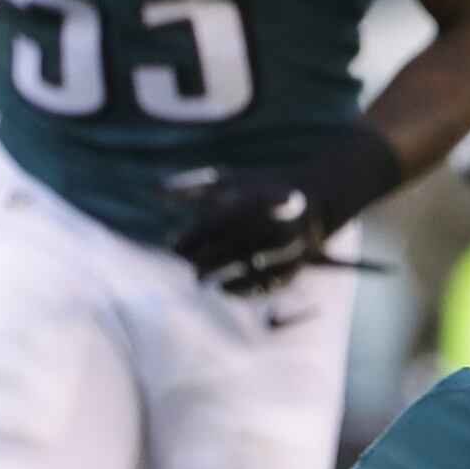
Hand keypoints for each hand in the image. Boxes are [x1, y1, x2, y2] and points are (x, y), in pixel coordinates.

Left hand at [165, 131, 398, 294]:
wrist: (316, 198)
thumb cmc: (262, 186)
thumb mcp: (229, 179)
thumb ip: (191, 186)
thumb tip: (154, 192)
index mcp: (259, 197)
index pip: (217, 221)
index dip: (191, 235)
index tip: (172, 243)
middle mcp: (277, 221)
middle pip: (230, 246)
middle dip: (203, 258)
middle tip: (186, 264)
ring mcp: (290, 245)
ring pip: (248, 267)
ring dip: (220, 275)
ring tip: (201, 279)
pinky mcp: (298, 263)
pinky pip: (267, 282)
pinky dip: (243, 289)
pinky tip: (223, 289)